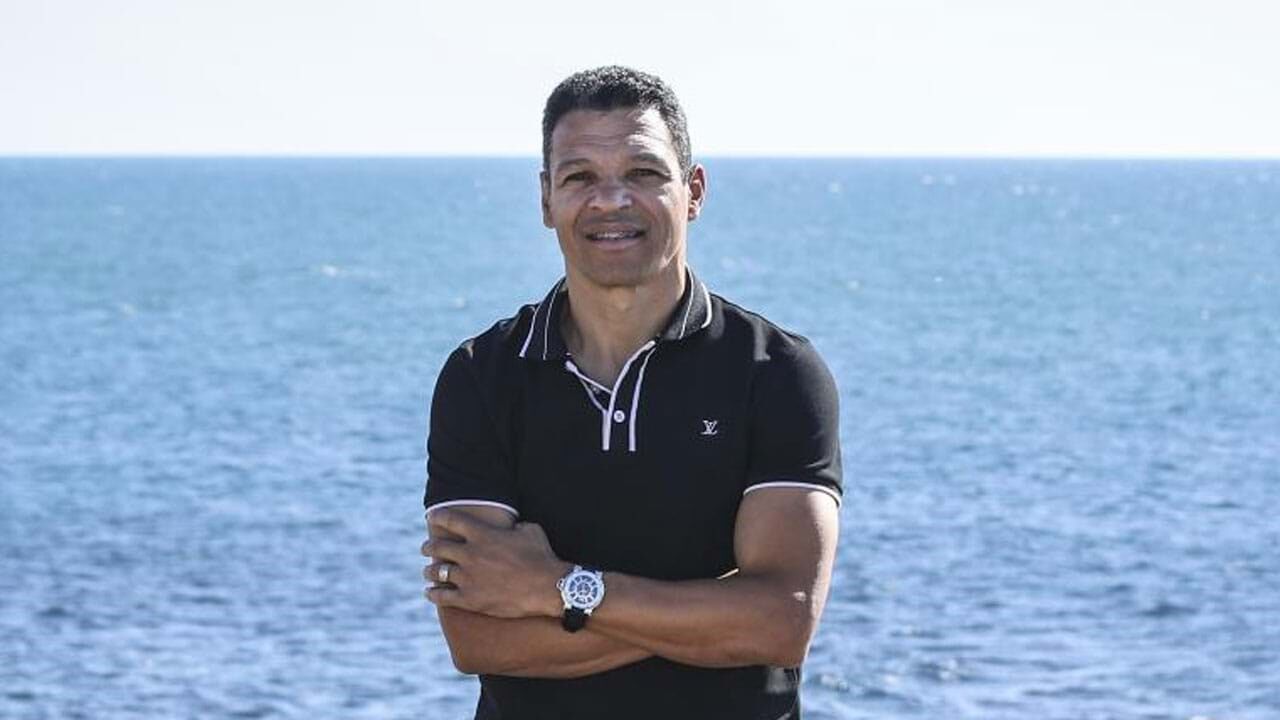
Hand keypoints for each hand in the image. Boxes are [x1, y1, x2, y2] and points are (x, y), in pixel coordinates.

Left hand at [421, 510, 570, 618]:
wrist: (548, 587)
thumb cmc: (542, 556)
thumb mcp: (529, 530)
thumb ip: (512, 526)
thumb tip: (510, 526)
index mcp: (483, 534)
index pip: (450, 520)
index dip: (437, 517)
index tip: (432, 518)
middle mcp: (470, 554)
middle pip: (437, 547)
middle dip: (428, 547)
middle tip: (426, 548)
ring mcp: (468, 578)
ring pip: (437, 572)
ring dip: (429, 571)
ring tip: (428, 572)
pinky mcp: (470, 600)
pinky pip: (442, 597)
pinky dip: (433, 593)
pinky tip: (430, 592)